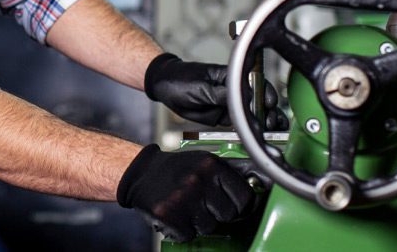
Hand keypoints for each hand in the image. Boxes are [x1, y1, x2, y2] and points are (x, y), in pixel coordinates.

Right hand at [116, 144, 254, 241]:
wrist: (142, 172)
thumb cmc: (176, 169)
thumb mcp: (204, 162)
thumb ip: (226, 177)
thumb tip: (254, 193)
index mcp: (211, 165)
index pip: (244, 196)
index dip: (241, 205)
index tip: (237, 207)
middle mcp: (198, 180)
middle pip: (228, 214)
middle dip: (218, 213)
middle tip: (205, 204)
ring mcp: (183, 198)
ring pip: (209, 227)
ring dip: (200, 222)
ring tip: (188, 207)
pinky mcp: (168, 214)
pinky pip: (189, 234)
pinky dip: (184, 230)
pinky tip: (177, 215)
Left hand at [144, 53, 288, 129]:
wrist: (166, 87)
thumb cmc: (183, 80)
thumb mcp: (202, 87)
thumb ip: (222, 95)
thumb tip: (241, 100)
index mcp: (231, 77)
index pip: (255, 84)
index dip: (264, 94)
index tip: (269, 104)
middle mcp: (235, 90)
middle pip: (258, 100)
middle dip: (268, 111)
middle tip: (273, 124)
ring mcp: (231, 103)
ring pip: (253, 113)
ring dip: (265, 122)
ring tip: (276, 131)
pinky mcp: (225, 115)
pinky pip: (241, 123)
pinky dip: (251, 130)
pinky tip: (261, 136)